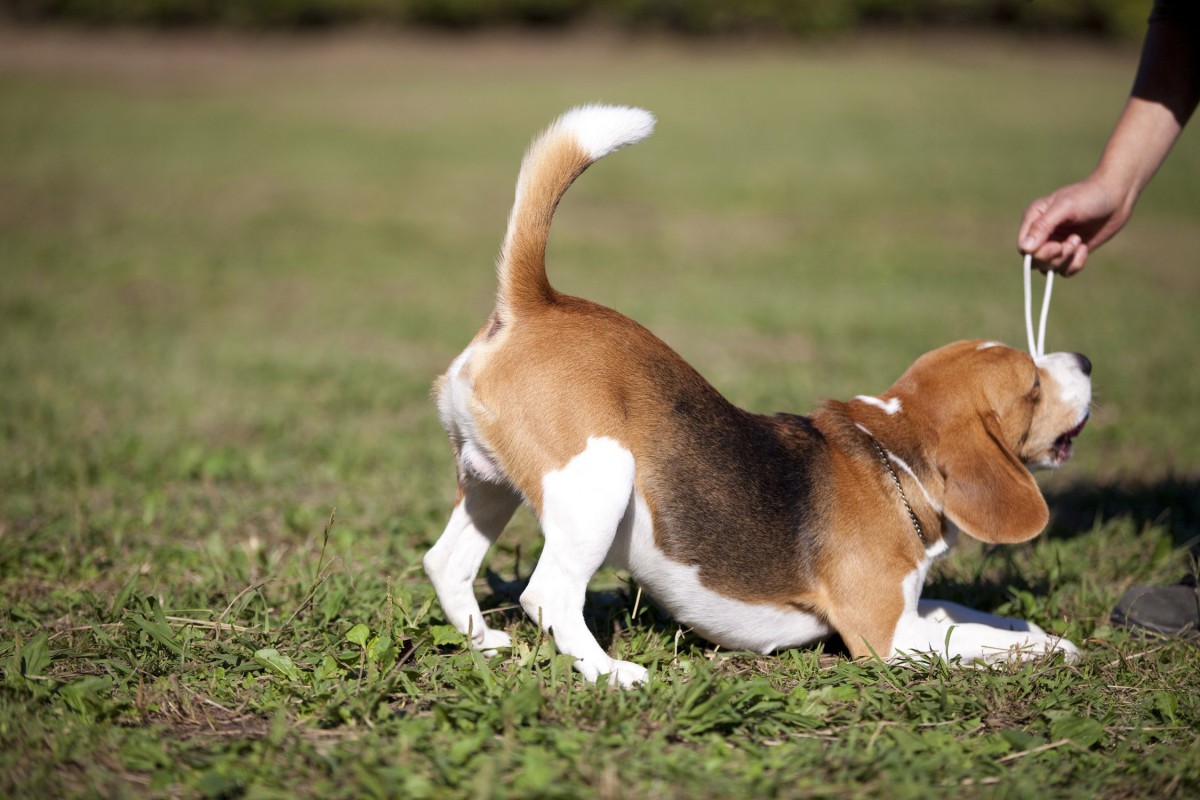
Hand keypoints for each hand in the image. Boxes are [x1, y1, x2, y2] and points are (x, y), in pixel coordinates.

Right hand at [1017, 174, 1131, 275]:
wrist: (1117, 196)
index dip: (1038, 253)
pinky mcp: (1072, 252)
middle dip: (1054, 257)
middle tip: (1073, 242)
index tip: (1058, 245)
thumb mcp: (1065, 208)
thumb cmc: (1090, 196)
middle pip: (1035, 261)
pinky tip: (1084, 248)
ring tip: (1079, 241)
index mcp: (1034, 219)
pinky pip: (1065, 271)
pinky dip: (1075, 265)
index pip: (1024, 247)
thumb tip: (1025, 248)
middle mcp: (1042, 233)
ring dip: (1066, 260)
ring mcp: (1056, 243)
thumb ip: (1042, 226)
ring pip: (1049, 268)